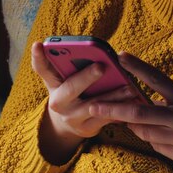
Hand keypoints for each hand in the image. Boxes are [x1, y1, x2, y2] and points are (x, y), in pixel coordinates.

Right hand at [31, 42, 137, 162]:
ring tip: (130, 87)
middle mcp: (58, 102)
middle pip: (71, 88)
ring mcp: (72, 117)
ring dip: (114, 96)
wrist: (68, 125)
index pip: (42, 68)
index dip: (38, 56)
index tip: (38, 43)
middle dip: (86, 77)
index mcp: (52, 84)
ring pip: (95, 105)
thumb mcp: (65, 80)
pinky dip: (121, 111)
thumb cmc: (71, 92)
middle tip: (101, 67)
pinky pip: (106, 119)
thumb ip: (72, 65)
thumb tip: (94, 49)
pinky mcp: (87, 129)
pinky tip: (134, 103)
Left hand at [89, 52, 172, 172]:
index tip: (119, 55)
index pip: (156, 78)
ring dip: (137, 128)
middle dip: (112, 109)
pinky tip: (168, 139)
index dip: (137, 66)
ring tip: (143, 124)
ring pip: (144, 132)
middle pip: (138, 112)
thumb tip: (140, 105)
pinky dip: (156, 142)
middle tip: (94, 106)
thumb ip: (167, 104)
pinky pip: (157, 147)